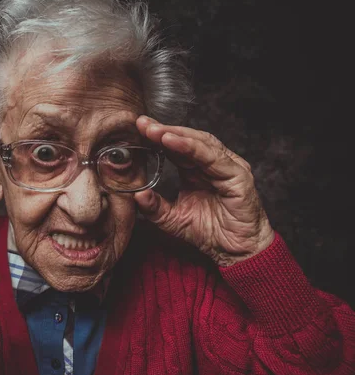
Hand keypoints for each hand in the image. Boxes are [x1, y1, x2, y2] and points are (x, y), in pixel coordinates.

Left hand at [134, 116, 274, 265]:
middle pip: (188, 140)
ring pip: (201, 143)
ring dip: (177, 135)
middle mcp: (213, 164)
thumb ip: (154, 207)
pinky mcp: (238, 176)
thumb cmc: (209, 232)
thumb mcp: (172, 220)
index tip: (137, 129)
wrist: (235, 251)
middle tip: (142, 123)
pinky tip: (175, 142)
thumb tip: (136, 194)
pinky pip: (214, 158)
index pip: (175, 148)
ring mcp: (227, 167)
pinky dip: (194, 148)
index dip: (157, 138)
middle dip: (164, 130)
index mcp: (196, 171)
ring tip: (156, 131)